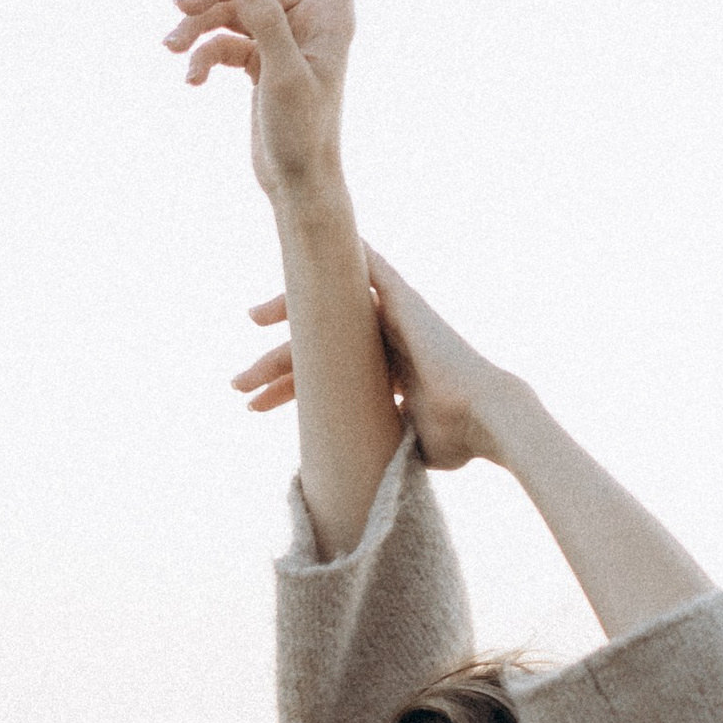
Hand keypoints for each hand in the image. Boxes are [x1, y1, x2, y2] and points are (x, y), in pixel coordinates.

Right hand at [165, 0, 359, 201]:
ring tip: (169, 48)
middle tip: (177, 11)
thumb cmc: (304, 135)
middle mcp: (311, 20)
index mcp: (333, 15)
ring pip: (233, 8)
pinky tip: (189, 82)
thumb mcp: (282, 75)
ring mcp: (284, 39)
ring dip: (198, 26)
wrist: (297, 184)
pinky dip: (204, 54)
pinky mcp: (261, 61)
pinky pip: (225, 40)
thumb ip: (262, 18)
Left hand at [233, 247, 537, 473]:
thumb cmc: (456, 440)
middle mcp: (391, 341)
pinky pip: (365, 266)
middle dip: (274, 365)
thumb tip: (364, 474)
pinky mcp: (403, 298)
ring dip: (288, 311)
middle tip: (238, 383)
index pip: (326, 376)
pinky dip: (337, 251)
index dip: (289, 389)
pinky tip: (304, 248)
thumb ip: (386, 449)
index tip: (254, 406)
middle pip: (318, 345)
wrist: (484, 416)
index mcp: (391, 374)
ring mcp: (397, 317)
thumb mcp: (407, 449)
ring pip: (328, 308)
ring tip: (251, 320)